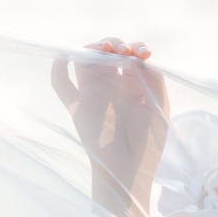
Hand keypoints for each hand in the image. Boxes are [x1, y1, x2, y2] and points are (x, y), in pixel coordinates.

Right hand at [51, 37, 168, 200]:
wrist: (131, 172)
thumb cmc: (149, 145)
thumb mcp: (159, 108)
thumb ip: (154, 81)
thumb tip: (140, 59)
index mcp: (132, 86)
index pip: (129, 56)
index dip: (136, 48)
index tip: (145, 53)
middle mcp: (111, 87)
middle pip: (106, 53)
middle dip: (116, 43)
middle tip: (126, 50)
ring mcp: (93, 94)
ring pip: (85, 61)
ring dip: (93, 47)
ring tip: (108, 48)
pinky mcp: (77, 106)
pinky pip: (60, 83)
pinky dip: (58, 66)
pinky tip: (65, 54)